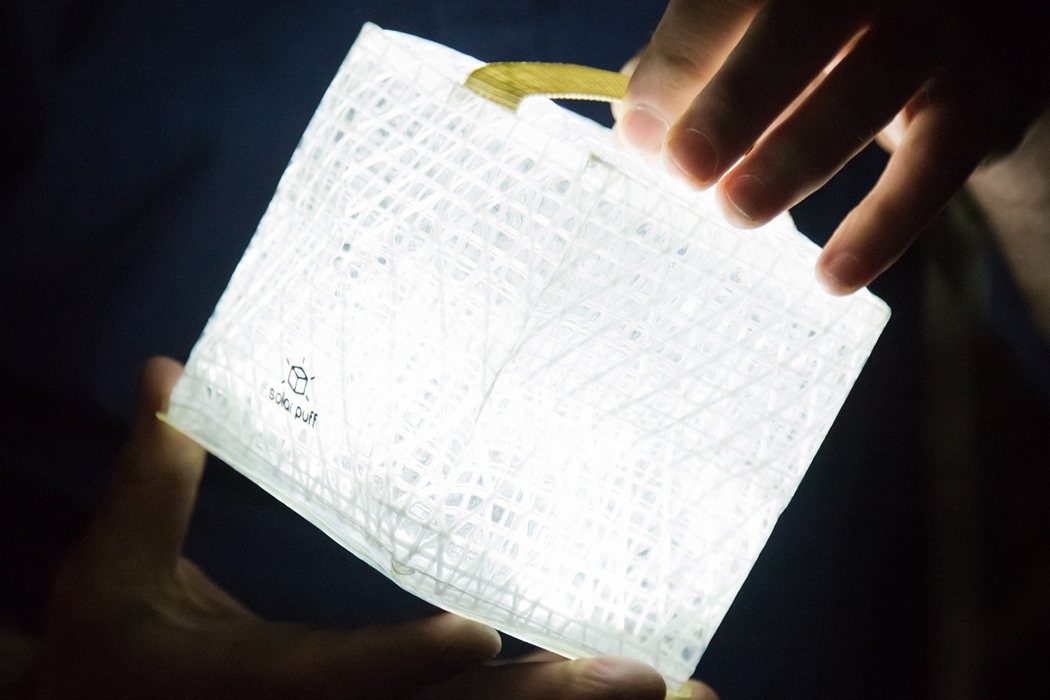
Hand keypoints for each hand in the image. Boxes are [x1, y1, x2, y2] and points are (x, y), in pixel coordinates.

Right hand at [10, 357, 716, 698]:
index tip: (475, 628)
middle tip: (646, 672)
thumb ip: (154, 477)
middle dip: (546, 699)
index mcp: (261, 682)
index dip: (404, 657)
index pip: (342, 674)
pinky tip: (636, 690)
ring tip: (682, 686)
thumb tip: (166, 373)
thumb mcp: (114, 570)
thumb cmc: (114, 648)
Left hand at [617, 0, 1049, 293]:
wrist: (985, 37)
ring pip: (865, 91)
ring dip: (794, 157)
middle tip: (684, 166)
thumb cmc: (841, 38)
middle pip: (801, 28)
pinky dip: (884, 225)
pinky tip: (832, 275)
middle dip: (736, 100)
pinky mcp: (986, 101)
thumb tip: (636, 127)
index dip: (681, 60)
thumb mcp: (772, 33)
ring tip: (736, 210)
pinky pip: (935, 168)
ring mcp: (941, 32)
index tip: (638, 129)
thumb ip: (702, 66)